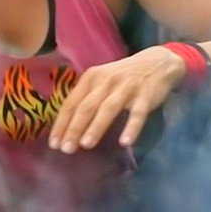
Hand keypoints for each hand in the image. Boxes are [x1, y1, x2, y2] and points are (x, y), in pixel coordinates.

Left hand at [48, 46, 185, 153]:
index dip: (62, 123)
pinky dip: (131, 127)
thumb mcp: (101, 81)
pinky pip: (137, 114)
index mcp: (91, 78)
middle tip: (66, 149)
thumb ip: (86, 98)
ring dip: (96, 127)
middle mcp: (106, 81)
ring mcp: (126, 88)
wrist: (157, 62)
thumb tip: (67, 126)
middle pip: (86, 107)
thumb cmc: (122, 77)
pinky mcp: (146, 96)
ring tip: (86, 145)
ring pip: (108, 109)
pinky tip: (125, 142)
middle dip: (74, 128)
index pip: (72, 103)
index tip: (53, 143)